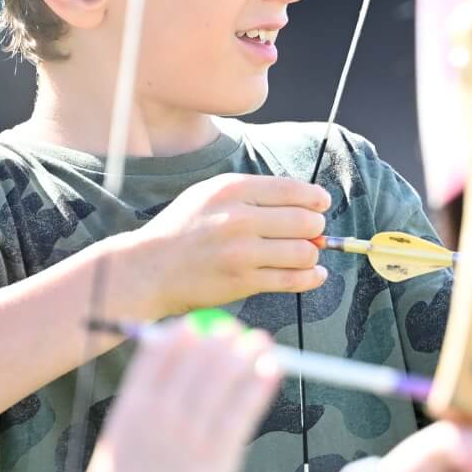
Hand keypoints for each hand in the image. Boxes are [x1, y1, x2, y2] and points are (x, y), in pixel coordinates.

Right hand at [82, 322, 281, 471]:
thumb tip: (154, 365)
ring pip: (224, 376)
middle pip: (198, 358)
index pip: (160, 352)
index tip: (200, 325)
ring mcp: (189, 435)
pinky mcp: (216, 455)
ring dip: (246, 350)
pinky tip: (271, 367)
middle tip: (236, 329)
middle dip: (220, 336)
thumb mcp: (116, 436)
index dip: (184, 332)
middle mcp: (161, 414)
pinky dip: (260, 383)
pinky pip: (243, 408)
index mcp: (133, 405)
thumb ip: (136, 400)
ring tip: (261, 340)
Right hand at [113, 173, 330, 317]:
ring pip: (303, 252)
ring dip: (312, 254)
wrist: (150, 268)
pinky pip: (292, 279)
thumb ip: (253, 194)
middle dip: (315, 227)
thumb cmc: (183, 229)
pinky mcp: (243, 281)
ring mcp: (241, 252)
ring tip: (306, 254)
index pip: (292, 190)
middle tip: (312, 232)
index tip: (321, 204)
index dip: (315, 198)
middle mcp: (238, 219)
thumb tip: (304, 204)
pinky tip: (314, 274)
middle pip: (304, 221)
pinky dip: (311, 278)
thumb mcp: (210, 194)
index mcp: (232, 190)